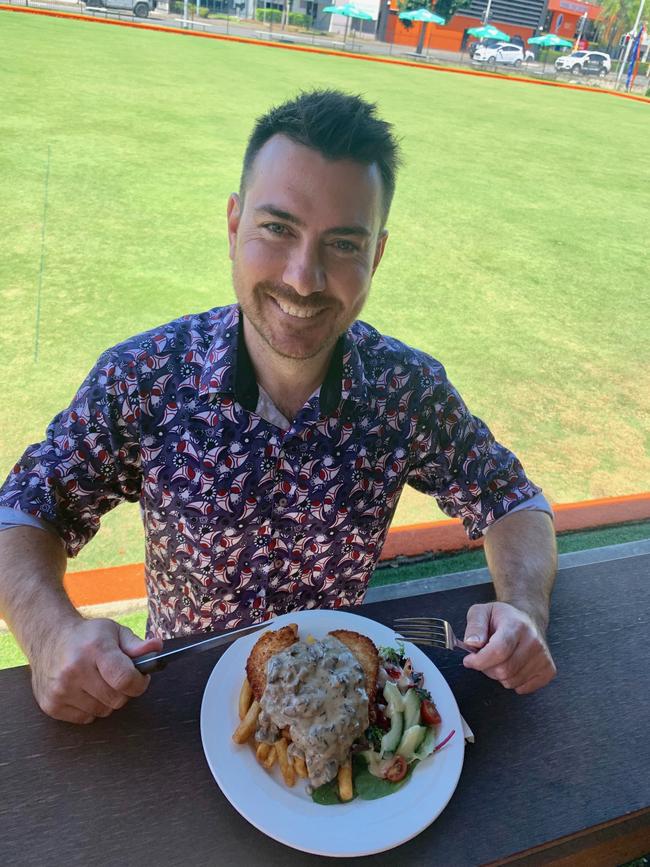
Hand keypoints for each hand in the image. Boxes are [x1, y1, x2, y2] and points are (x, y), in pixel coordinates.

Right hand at [30, 617, 162, 723]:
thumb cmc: (87, 636)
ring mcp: (61, 689)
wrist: (49, 638)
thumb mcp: (114, 632)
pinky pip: (85, 719)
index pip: (125, 679)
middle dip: (123, 691)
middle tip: (117, 678)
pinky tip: (83, 690)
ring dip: (106, 700)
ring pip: (102, 711)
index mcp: (95, 649)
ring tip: (98, 681)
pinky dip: (90, 708)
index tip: (140, 678)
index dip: (139, 683)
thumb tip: (156, 649)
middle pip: (116, 699)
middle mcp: (75, 669)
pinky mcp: (51, 704)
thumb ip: (137, 644)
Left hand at [461, 602, 555, 693]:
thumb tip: (472, 643)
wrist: (528, 619)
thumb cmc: (503, 618)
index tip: (469, 660)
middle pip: (503, 670)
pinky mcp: (548, 670)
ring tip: (500, 659)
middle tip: (485, 657)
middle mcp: (533, 641)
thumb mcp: (481, 612)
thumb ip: (474, 626)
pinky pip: (522, 688)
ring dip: (499, 675)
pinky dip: (512, 681)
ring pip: (511, 681)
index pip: (498, 651)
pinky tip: (512, 666)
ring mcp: (543, 657)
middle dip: (487, 668)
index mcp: (516, 625)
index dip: (479, 660)